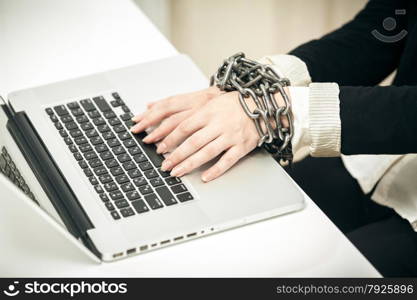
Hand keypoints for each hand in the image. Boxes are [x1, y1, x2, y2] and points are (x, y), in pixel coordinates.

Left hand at [132, 91, 259, 181]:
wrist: (260, 105)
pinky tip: (205, 177)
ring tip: (177, 173)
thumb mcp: (209, 101)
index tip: (160, 148)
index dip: (170, 139)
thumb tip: (153, 105)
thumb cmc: (232, 104)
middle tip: (164, 166)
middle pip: (193, 142)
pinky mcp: (242, 146)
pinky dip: (216, 170)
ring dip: (190, 164)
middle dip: (176, 156)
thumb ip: (186, 108)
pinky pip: (227, 160)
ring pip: (207, 152)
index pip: (184, 126)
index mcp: (208, 111)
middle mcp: (218, 124)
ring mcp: (230, 136)